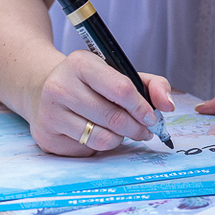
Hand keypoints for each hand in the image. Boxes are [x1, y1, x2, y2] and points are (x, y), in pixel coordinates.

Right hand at [31, 50, 172, 155]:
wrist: (46, 89)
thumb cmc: (93, 83)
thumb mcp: (122, 73)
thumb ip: (153, 84)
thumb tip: (167, 106)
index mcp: (81, 63)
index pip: (121, 89)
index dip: (142, 107)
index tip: (151, 117)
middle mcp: (60, 86)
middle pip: (113, 118)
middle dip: (137, 128)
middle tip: (144, 130)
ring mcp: (49, 113)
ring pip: (101, 138)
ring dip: (120, 139)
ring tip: (121, 131)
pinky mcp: (46, 136)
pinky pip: (86, 150)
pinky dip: (100, 146)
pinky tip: (97, 133)